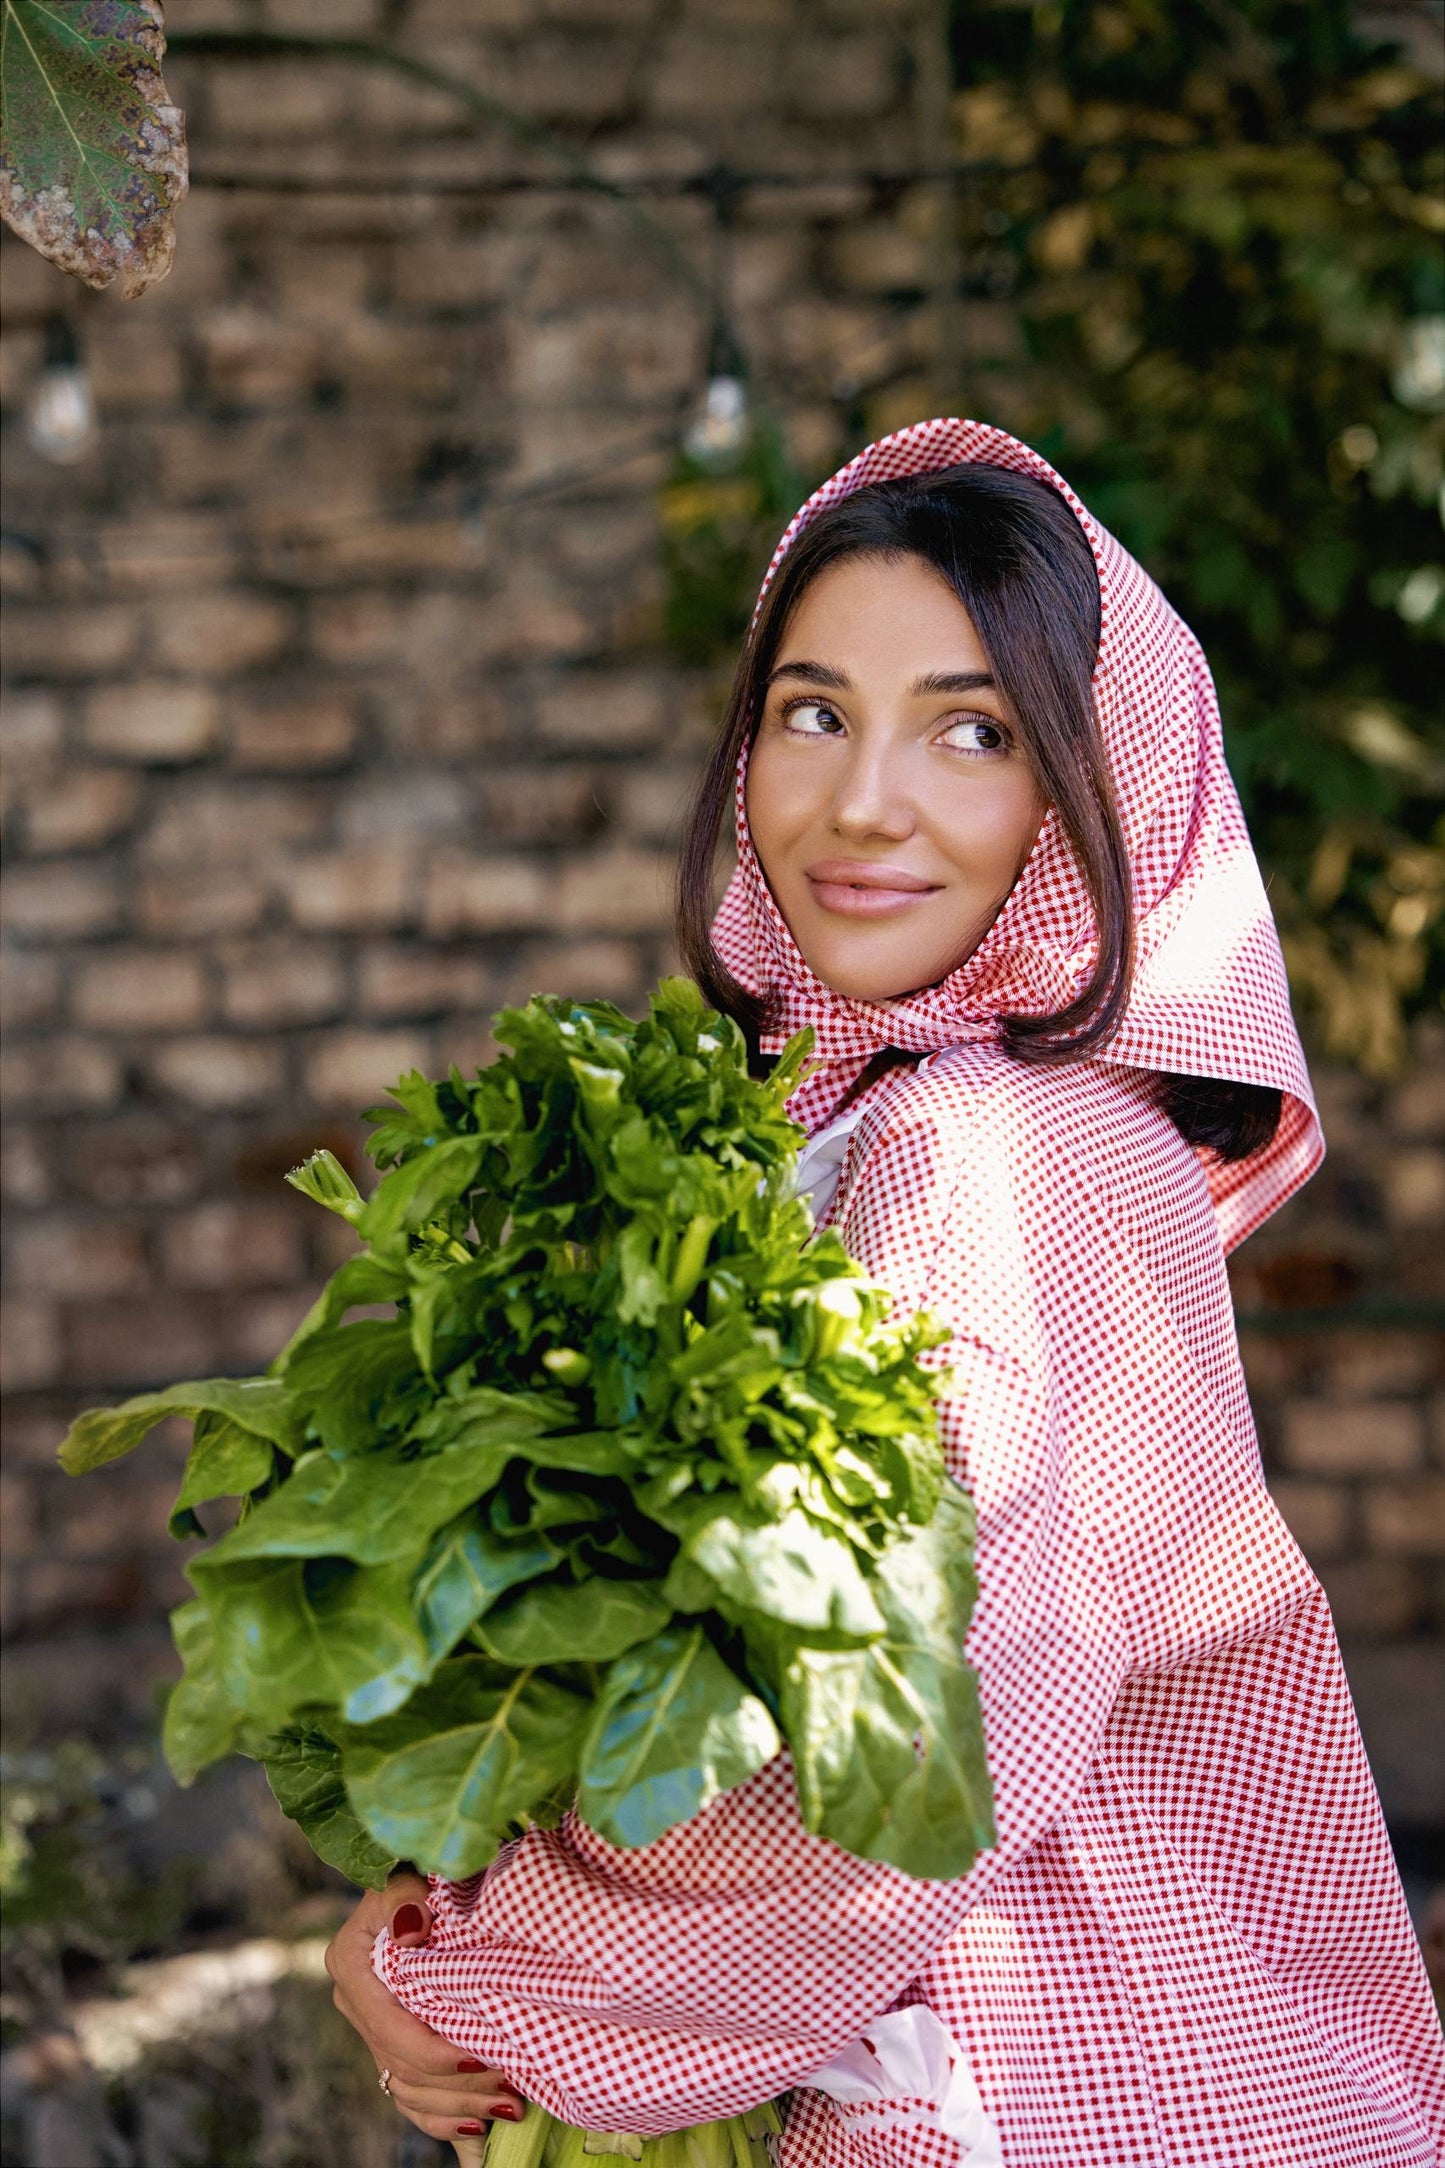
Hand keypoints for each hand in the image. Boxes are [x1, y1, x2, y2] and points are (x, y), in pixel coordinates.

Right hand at [325, 1868, 527, 2146]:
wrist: (417, 1881)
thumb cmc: (417, 1872)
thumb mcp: (407, 1873)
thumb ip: (405, 1895)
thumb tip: (409, 1928)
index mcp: (352, 1965)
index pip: (391, 2028)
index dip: (436, 2051)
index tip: (482, 2054)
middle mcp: (356, 2002)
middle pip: (403, 2066)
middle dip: (458, 2085)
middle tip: (511, 2088)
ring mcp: (371, 2028)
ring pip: (408, 2089)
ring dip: (459, 2106)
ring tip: (509, 2106)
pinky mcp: (389, 2043)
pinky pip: (407, 2096)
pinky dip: (440, 2117)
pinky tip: (477, 2126)